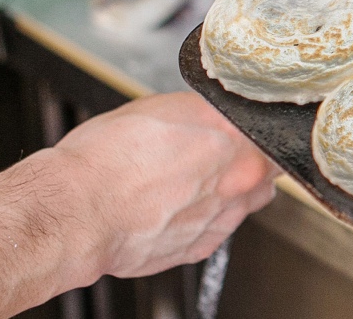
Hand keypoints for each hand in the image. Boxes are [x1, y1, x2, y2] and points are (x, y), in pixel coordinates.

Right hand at [55, 92, 277, 280]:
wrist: (78, 211)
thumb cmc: (109, 157)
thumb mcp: (163, 106)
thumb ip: (204, 113)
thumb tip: (215, 115)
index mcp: (234, 137)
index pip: (273, 131)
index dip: (260, 128)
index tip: (250, 128)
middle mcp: (237, 180)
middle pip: (267, 167)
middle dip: (249, 158)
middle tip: (218, 151)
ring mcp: (222, 216)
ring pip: (246, 199)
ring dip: (230, 188)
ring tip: (192, 179)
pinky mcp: (202, 247)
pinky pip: (219, 226)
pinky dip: (206, 215)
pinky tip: (178, 203)